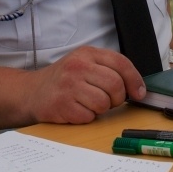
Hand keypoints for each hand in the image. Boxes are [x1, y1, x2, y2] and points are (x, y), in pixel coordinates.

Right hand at [27, 46, 145, 124]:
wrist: (32, 92)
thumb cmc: (65, 80)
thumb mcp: (85, 64)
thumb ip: (109, 70)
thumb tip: (138, 88)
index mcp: (87, 53)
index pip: (120, 62)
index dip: (135, 80)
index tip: (140, 93)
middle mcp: (77, 66)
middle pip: (115, 85)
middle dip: (117, 98)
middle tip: (109, 101)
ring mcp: (68, 85)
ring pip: (104, 103)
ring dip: (101, 109)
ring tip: (89, 104)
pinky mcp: (61, 105)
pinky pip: (89, 116)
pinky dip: (87, 117)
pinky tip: (77, 110)